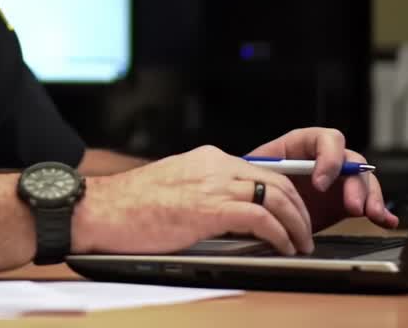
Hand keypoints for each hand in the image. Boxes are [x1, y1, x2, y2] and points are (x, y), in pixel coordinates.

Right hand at [72, 145, 315, 256]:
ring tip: (301, 244)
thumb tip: (228, 213)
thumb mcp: (175, 188)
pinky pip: (261, 218)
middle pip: (277, 180)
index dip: (285, 193)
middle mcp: (215, 165)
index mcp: (207, 159)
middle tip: (304, 231)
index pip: (261, 170)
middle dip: (299, 208)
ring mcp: (214, 185)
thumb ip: (203, 191)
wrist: (103, 210)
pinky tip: (283, 248)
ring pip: (276, 197)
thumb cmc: (130, 207)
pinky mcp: (210, 209)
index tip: (293, 212)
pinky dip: (280, 234)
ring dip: (296, 224)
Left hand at [248, 128, 399, 231]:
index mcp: (301, 145)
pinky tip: (386, 220)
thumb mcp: (253, 173)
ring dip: (371, 197)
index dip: (328, 158)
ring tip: (371, 214)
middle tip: (352, 206)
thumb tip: (266, 182)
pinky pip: (369, 203)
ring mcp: (338, 181)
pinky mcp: (345, 202)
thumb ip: (263, 174)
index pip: (326, 139)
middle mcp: (324, 160)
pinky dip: (381, 211)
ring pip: (364, 181)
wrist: (256, 206)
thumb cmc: (251, 183)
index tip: (319, 184)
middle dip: (354, 183)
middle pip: (351, 161)